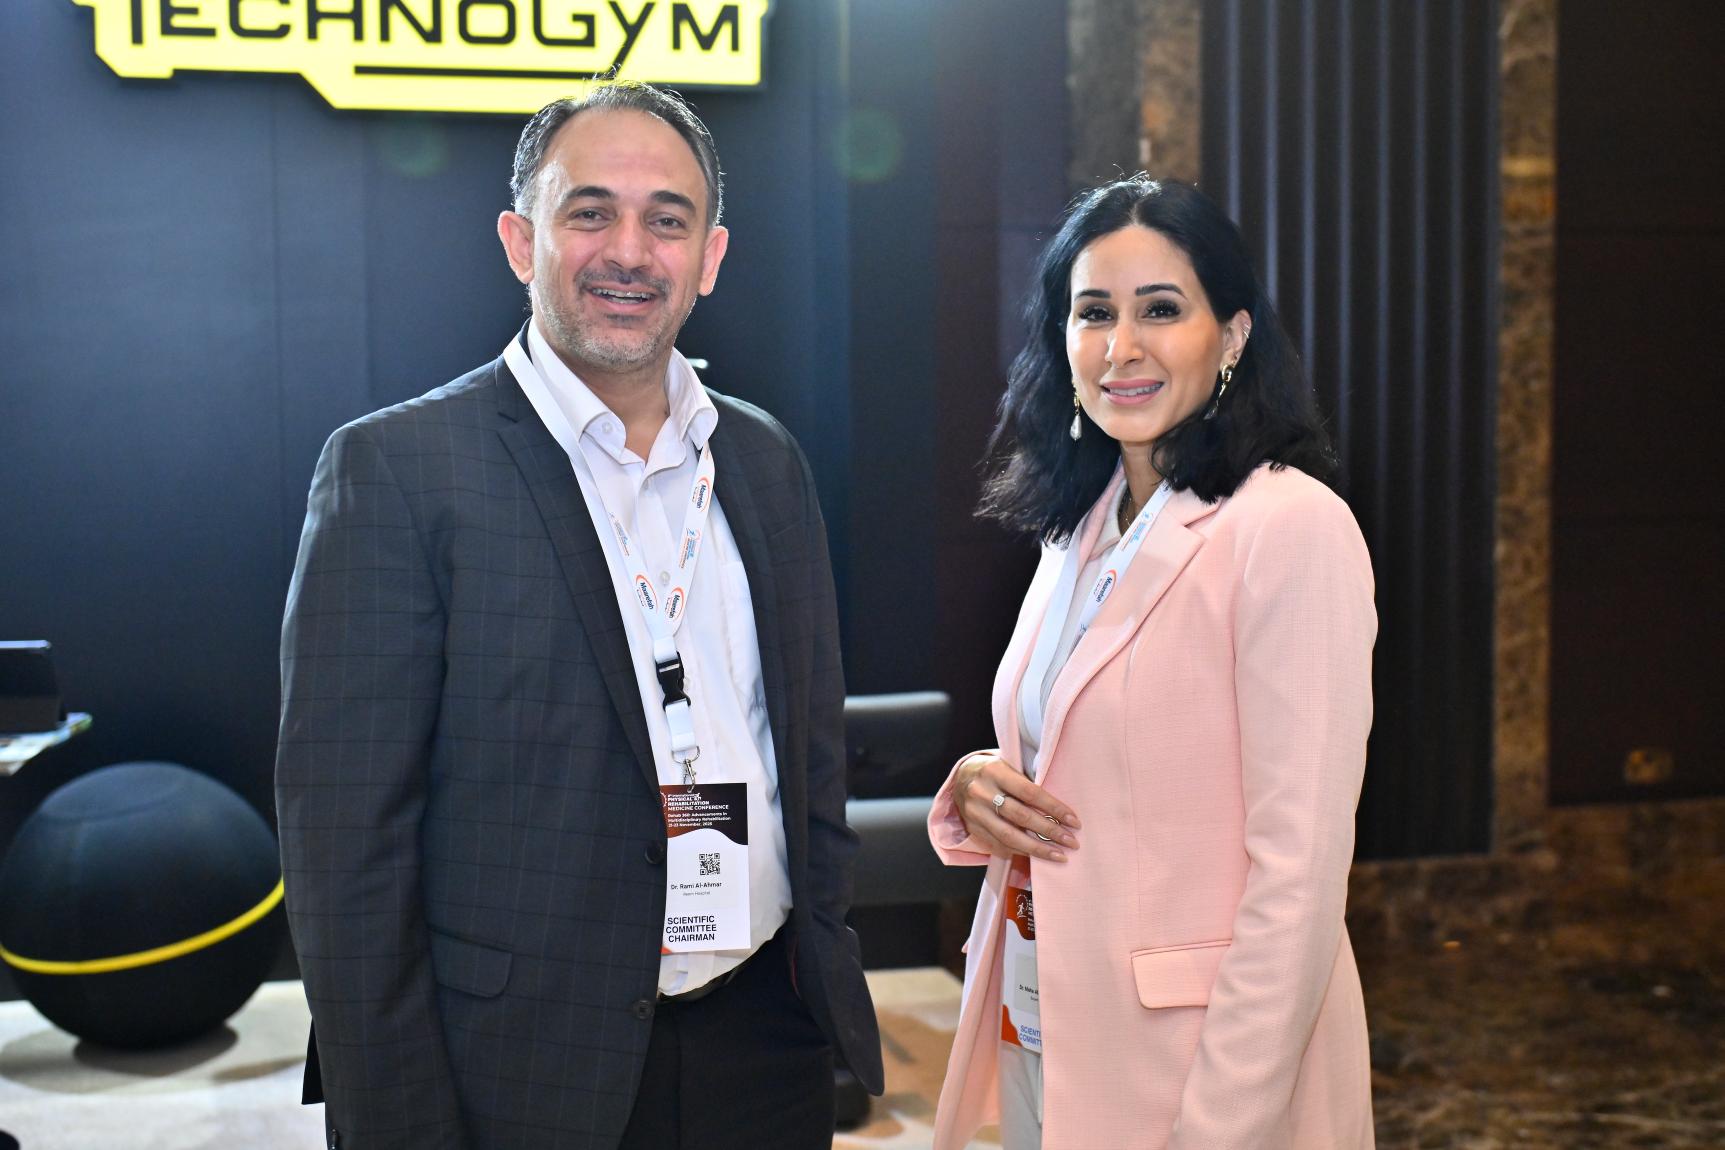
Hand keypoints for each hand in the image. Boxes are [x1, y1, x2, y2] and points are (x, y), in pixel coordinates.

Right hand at [954, 754, 1080, 861]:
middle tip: (1071, 842)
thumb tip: (1060, 809)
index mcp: (995, 772)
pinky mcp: (972, 829)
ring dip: (1038, 849)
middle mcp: (982, 793)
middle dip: (1050, 832)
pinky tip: (1037, 856)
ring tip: (1060, 855)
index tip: (1073, 821)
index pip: (1030, 792)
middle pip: (1021, 817)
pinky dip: (1020, 852)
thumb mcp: (1009, 766)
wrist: (961, 777)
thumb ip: (1029, 782)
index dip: (1053, 808)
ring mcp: (975, 813)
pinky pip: (999, 846)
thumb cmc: (995, 771)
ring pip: (1009, 837)